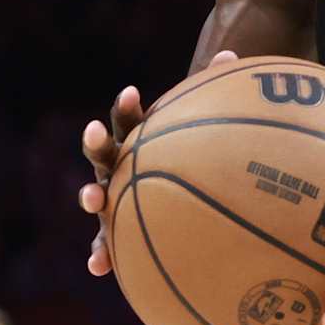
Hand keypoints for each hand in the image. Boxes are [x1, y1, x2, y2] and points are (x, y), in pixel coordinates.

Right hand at [77, 50, 238, 275]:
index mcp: (138, 140)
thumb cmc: (188, 152)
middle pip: (103, 152)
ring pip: (97, 195)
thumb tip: (231, 56)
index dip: (129, 105)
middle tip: (95, 129)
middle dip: (98, 142)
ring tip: (93, 198)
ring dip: (92, 195)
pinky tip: (100, 268)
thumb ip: (211, 94)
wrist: (173, 185)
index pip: (130, 118)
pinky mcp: (117, 229)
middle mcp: (119, 165)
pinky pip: (108, 243)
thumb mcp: (200, 127)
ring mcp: (113, 196)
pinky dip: (102, 254)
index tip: (134, 91)